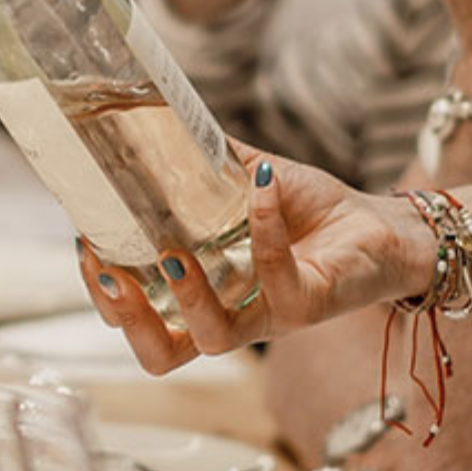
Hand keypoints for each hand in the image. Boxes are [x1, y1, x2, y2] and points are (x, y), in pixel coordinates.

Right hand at [79, 152, 433, 371]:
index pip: (142, 324)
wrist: (383, 226)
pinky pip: (278, 279)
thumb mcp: (247, 181)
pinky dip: (265, 227)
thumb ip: (205, 161)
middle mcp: (234, 318)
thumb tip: (157, 114)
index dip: (107, 300)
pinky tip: (261, 186)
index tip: (88, 249)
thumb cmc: (313, 211)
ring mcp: (271, 317)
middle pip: (162, 355)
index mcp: (207, 298)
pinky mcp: (311, 305)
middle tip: (110, 270)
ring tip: (171, 251)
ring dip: (187, 294)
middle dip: (129, 319)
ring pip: (214, 337)